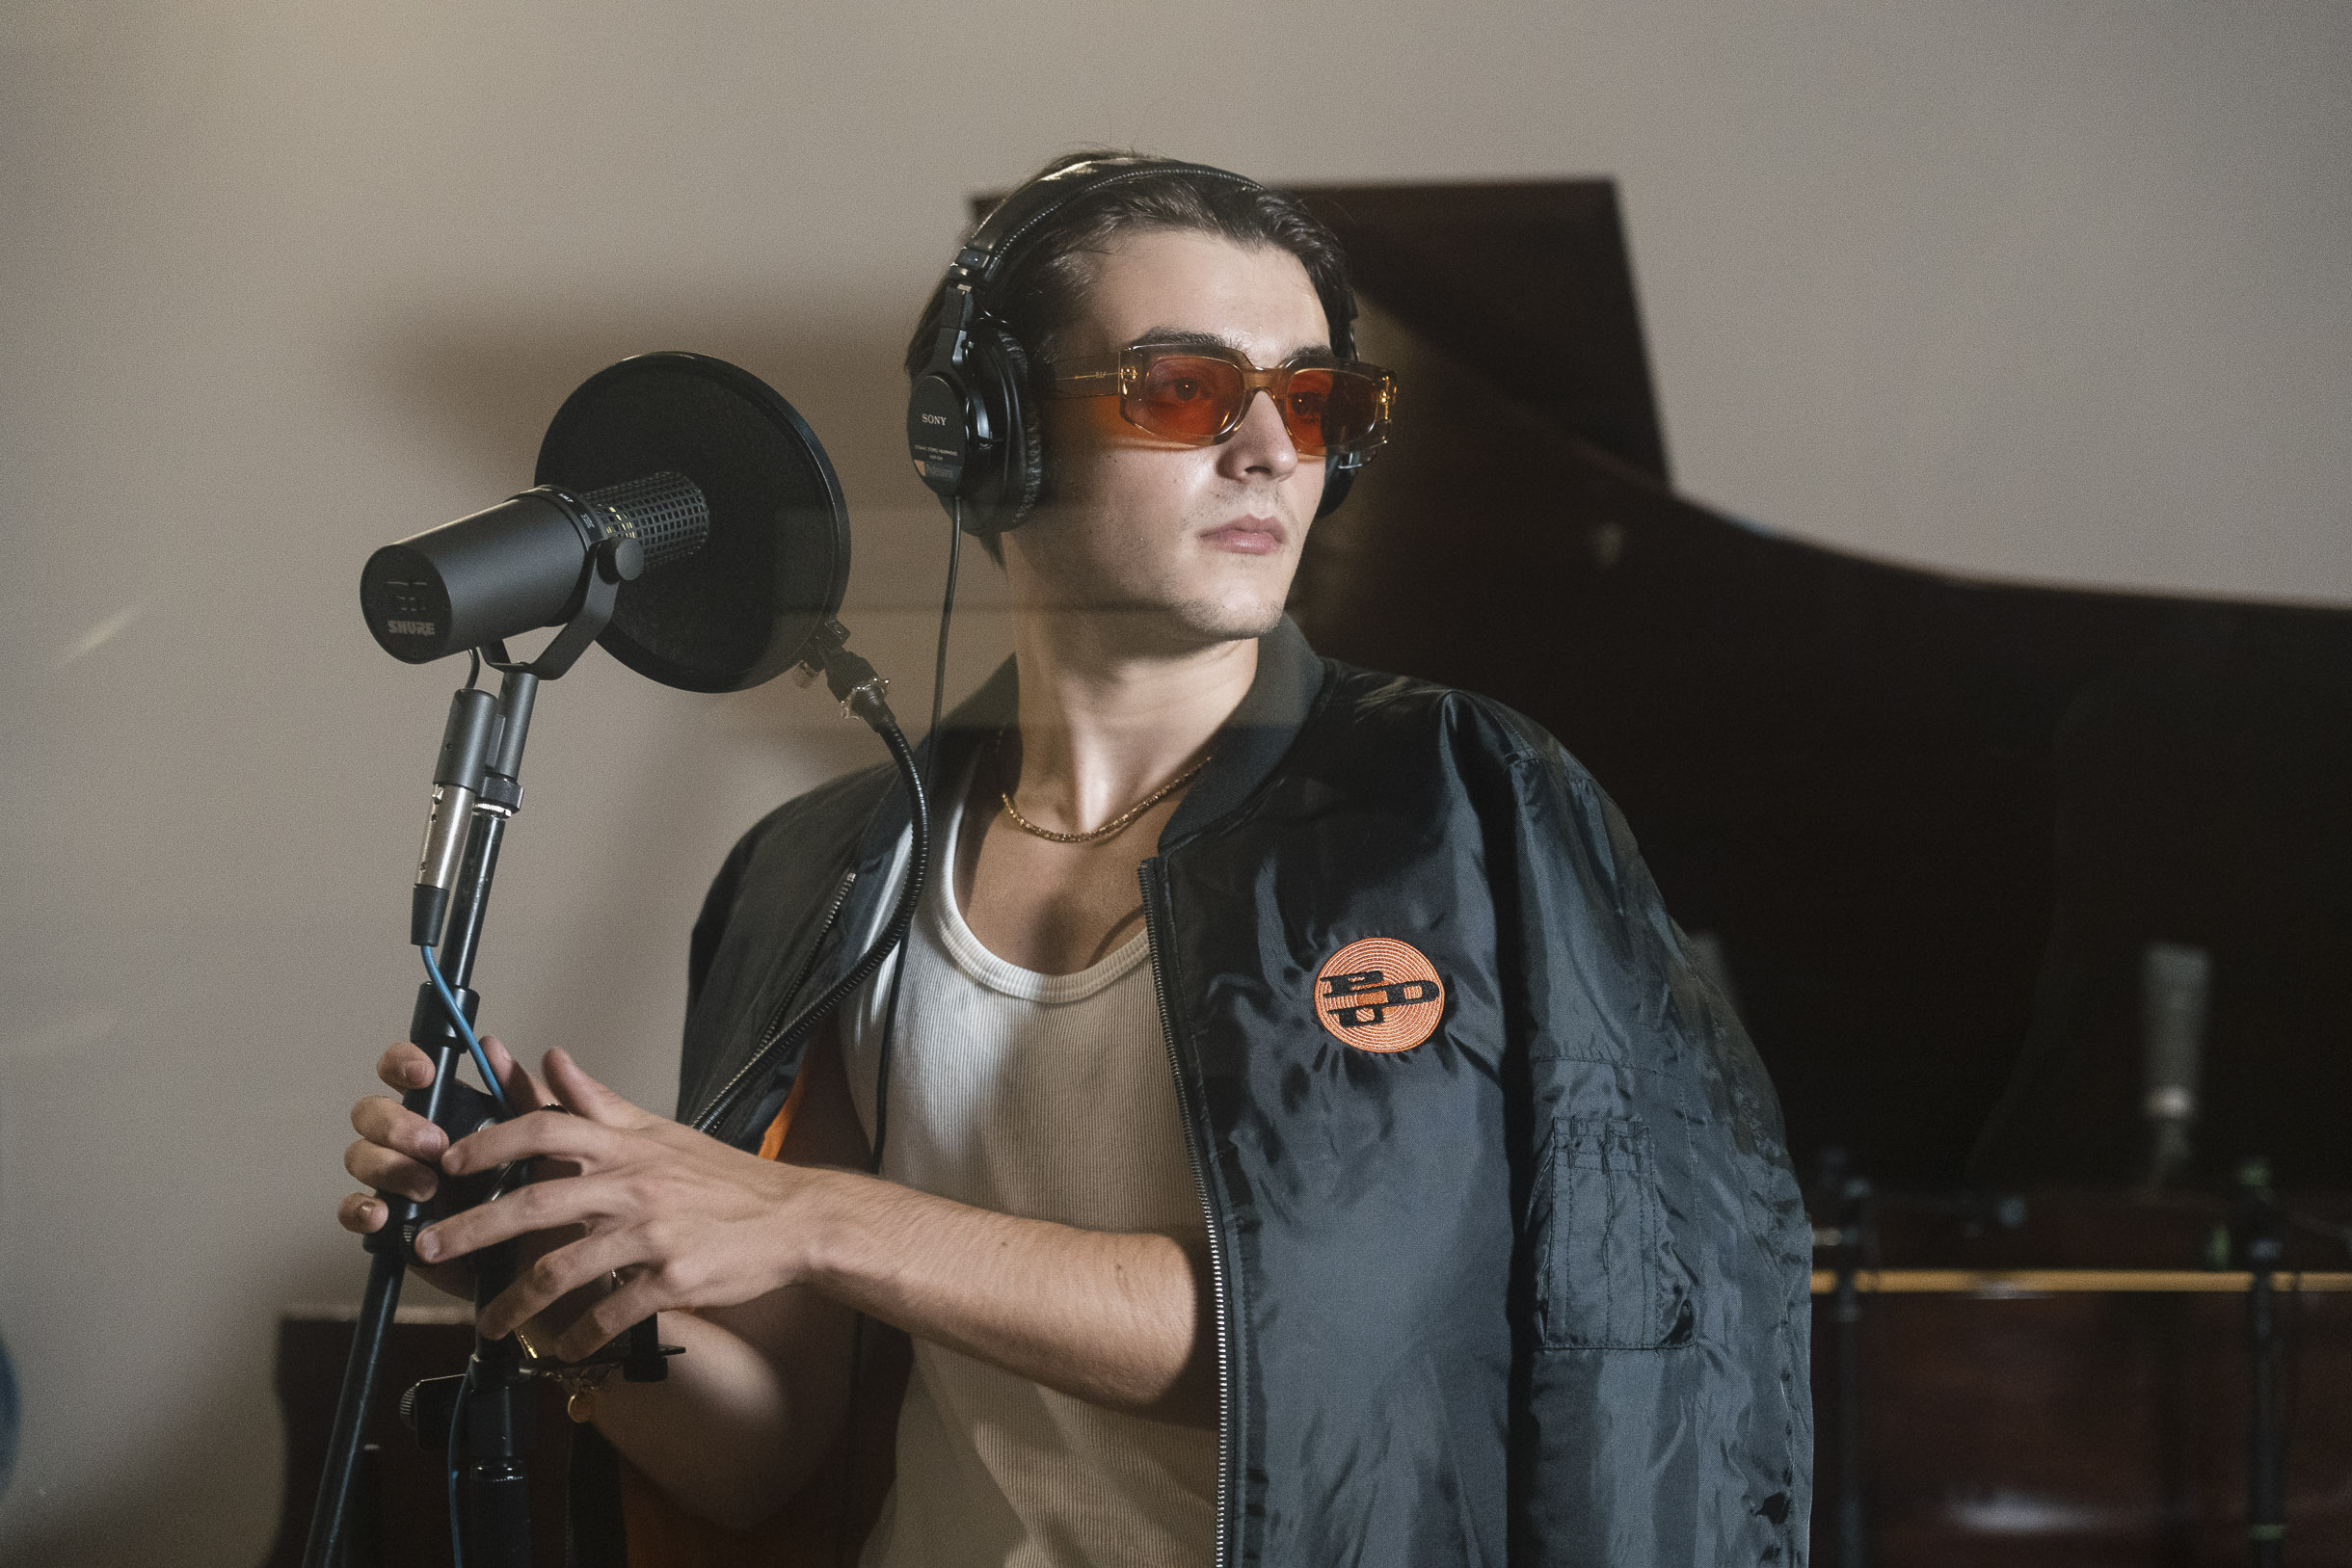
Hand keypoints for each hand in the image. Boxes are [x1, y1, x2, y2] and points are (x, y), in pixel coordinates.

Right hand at [336, 1034, 546, 1298]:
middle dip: (396, 1123)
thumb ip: (524, 1093)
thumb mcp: (554, 1136)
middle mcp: (414, 1139)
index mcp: (448, 1108)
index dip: (404, 1063)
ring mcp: (397, 1180)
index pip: (407, 1071)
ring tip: (428, 1187)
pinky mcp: (392, 1223)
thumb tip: (493, 1046)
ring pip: (361, 1156)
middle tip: (434, 1144)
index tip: (426, 1074)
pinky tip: (382, 1215)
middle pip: (372, 1112)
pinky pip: (354, 1211)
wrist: (556, 1254)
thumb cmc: (552, 1188)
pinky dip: (359, 1210)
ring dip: (387, 1166)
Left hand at [413, 1048, 845, 1359]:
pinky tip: (565, 1347)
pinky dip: (581, 1335)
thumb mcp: (660, 1132)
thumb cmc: (723, 1178)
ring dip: (515, 1302)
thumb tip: (551, 1058)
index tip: (449, 1162)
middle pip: (535, 1202)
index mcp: (626, 1146)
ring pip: (564, 1268)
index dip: (491, 1142)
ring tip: (488, 1324)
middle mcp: (633, 1184)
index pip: (544, 1128)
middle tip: (429, 1249)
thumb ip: (598, 1103)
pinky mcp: (674, 1280)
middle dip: (473, 1228)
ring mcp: (653, 1234)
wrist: (793, 1219)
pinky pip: (612, 1311)